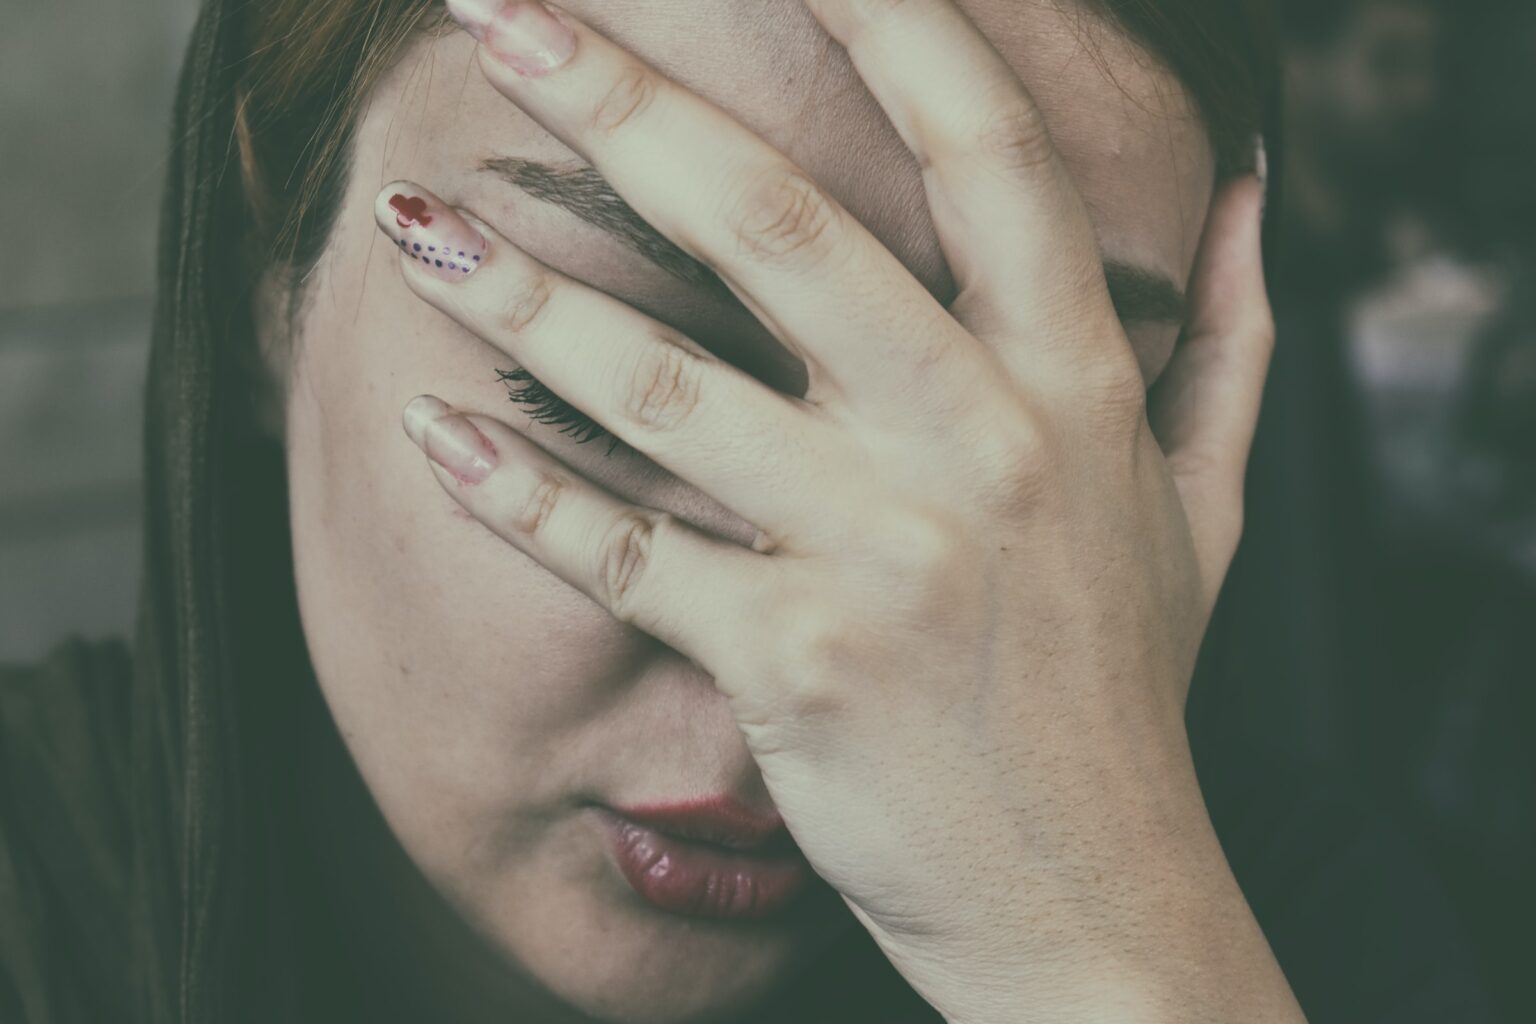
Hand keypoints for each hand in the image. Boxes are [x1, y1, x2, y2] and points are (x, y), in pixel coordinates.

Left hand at [380, 1, 1297, 1019]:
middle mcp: (976, 447)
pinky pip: (623, 557)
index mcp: (1074, 385)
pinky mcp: (786, 662)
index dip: (891, 20)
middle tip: (498, 10)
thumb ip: (1227, 341)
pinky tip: (431, 436)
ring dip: (520, 295)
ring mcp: (879, 556)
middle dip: (624, 99)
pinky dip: (515, 497)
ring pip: (666, 387)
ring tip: (412, 226)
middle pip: (779, 225)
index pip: (985, 152)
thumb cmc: (1122, 689)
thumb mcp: (1209, 507)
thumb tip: (1246, 193)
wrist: (1089, 892)